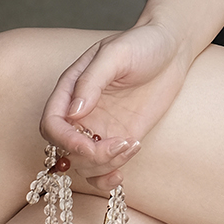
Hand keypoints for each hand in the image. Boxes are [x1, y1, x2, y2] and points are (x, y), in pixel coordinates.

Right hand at [40, 23, 192, 190]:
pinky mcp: (120, 138)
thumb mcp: (116, 54)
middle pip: (66, 149)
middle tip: (121, 144)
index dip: (64, 140)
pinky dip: (107, 179)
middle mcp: (81, 113)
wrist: (172, 48)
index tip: (88, 145)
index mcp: (71, 90)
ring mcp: (101, 128)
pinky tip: (121, 174)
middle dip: (89, 156)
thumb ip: (92, 81)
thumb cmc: (142, 43)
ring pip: (84, 164)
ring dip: (104, 165)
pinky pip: (104, 168)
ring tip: (132, 144)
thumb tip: (74, 112)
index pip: (51, 125)